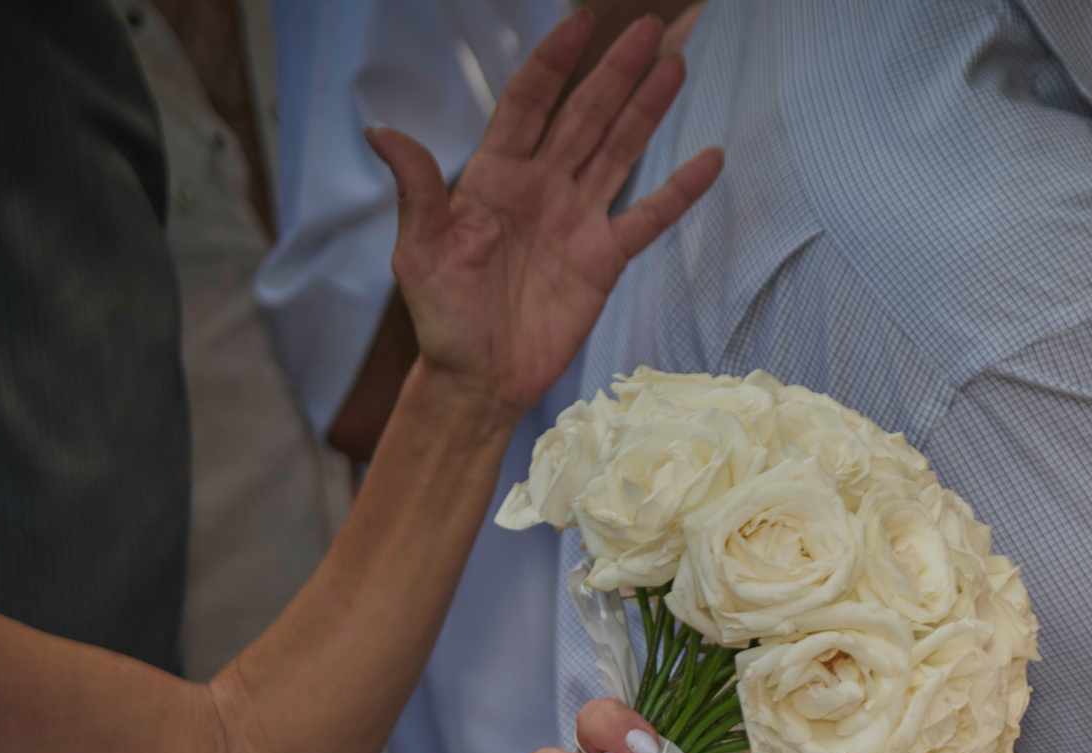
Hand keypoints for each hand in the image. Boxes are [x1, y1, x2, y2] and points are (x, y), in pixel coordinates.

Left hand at [374, 12, 722, 417]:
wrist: (481, 378)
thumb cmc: (442, 316)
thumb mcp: (419, 252)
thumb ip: (416, 191)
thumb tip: (382, 133)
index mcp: (493, 177)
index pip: (528, 105)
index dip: (553, 64)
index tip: (578, 24)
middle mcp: (541, 186)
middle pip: (584, 115)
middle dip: (614, 71)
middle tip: (644, 27)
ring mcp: (577, 219)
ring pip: (618, 151)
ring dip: (647, 110)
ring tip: (674, 65)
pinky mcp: (604, 258)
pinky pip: (648, 217)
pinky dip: (679, 190)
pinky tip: (709, 160)